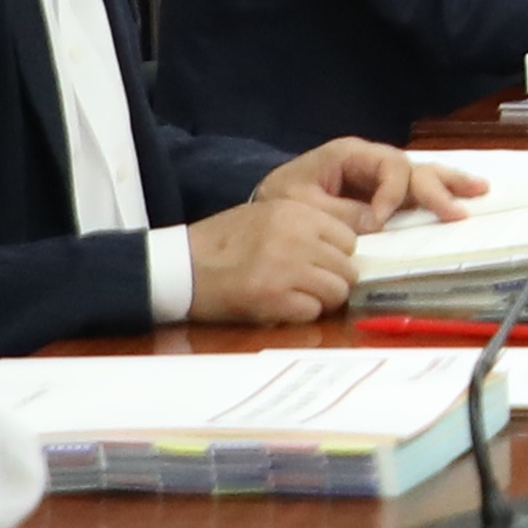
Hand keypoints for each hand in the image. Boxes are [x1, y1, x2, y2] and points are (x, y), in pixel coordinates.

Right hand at [187, 184, 365, 324]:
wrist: (178, 265)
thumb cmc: (220, 242)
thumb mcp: (266, 216)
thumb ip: (305, 227)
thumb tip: (343, 250)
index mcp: (296, 212)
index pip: (349, 240)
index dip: (337, 256)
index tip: (320, 264)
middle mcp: (297, 237)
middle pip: (347, 268)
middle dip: (332, 281)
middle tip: (308, 286)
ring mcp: (286, 268)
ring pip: (336, 292)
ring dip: (319, 300)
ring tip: (294, 297)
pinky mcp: (273, 298)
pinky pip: (312, 312)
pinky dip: (299, 315)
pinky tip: (279, 307)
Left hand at [268, 137, 481, 225]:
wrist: (269, 204)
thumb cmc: (282, 200)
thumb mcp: (303, 206)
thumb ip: (341, 213)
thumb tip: (378, 223)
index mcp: (349, 154)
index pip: (387, 167)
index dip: (391, 194)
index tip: (381, 222)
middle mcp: (371, 160)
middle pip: (412, 168)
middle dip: (435, 188)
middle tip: (455, 211)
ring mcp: (379, 175)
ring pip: (421, 173)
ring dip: (450, 183)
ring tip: (480, 190)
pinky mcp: (383, 193)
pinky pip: (416, 189)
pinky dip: (440, 191)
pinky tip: (467, 194)